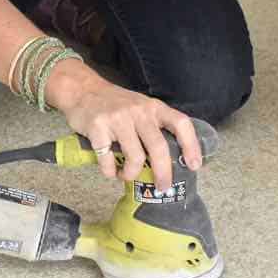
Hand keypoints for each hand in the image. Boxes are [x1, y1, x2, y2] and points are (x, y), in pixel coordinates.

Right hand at [51, 64, 201, 187]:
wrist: (83, 89)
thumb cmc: (115, 104)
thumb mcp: (141, 107)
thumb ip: (155, 126)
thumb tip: (172, 160)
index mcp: (154, 107)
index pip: (180, 123)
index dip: (191, 146)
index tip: (195, 166)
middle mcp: (139, 111)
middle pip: (158, 147)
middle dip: (163, 172)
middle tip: (162, 187)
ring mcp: (118, 119)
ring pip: (134, 157)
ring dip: (132, 174)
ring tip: (127, 176)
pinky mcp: (98, 128)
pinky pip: (107, 160)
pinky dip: (110, 172)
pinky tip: (110, 171)